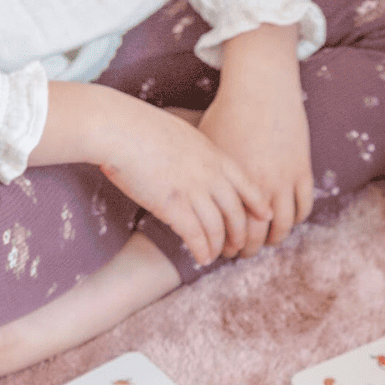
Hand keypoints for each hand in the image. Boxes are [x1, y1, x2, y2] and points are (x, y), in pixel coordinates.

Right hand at [99, 94, 272, 264]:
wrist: (117, 127)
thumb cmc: (142, 126)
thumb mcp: (184, 132)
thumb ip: (200, 152)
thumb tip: (201, 162)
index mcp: (216, 156)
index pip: (249, 186)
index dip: (259, 206)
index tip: (266, 218)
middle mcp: (211, 176)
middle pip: (237, 214)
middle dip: (240, 235)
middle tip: (238, 247)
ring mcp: (194, 192)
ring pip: (218, 230)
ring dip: (219, 247)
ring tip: (216, 256)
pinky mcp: (174, 207)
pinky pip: (197, 238)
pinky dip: (202, 251)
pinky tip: (201, 258)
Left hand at [200, 23, 313, 258]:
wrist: (261, 86)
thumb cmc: (227, 113)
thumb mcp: (205, 146)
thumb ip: (200, 176)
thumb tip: (184, 198)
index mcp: (231, 183)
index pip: (231, 231)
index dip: (226, 246)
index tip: (222, 251)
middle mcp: (259, 186)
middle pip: (257, 236)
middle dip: (249, 249)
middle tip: (242, 253)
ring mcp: (284, 180)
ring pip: (283, 227)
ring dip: (274, 239)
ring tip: (266, 241)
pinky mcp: (302, 171)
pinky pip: (303, 207)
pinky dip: (296, 218)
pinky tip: (285, 219)